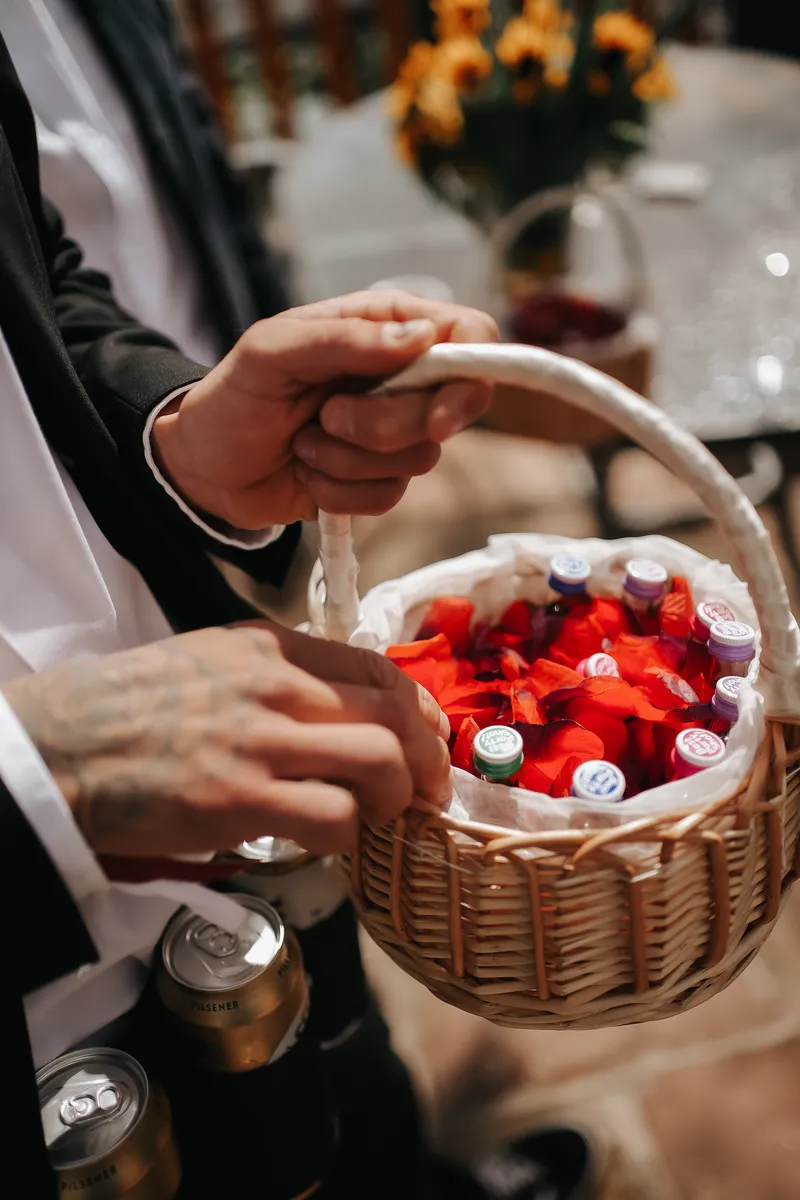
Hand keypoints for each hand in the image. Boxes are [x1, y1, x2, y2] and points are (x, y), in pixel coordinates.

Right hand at [2, 623, 450, 857]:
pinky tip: (327, 844)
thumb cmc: (125, 709)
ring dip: (395, 800)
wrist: (60, 746)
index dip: (419, 708)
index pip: (376, 665)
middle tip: (427, 793)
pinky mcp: (242, 798)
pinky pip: (335, 819)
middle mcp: (277, 683)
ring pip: (381, 761)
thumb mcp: (206, 661)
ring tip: (379, 821)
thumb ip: (272, 678)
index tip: (428, 738)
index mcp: (269, 648)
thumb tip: (332, 713)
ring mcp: (262, 739)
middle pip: (395, 711)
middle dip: (427, 759)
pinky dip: (346, 838)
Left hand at [152, 290, 497, 526]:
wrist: (204, 465)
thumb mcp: (271, 351)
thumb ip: (344, 339)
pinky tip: (308, 470)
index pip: (468, 335)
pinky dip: (340, 491)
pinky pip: (388, 496)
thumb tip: (421, 337)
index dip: (471, 374)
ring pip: (418, 459)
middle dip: (383, 427)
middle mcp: (399, 377)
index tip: (440, 415)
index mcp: (383, 327)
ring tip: (305, 441)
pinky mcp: (377, 479)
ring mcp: (391, 432)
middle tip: (328, 417)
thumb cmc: (233, 396)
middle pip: (450, 409)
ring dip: (348, 459)